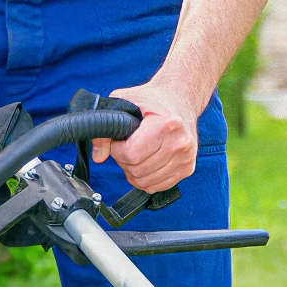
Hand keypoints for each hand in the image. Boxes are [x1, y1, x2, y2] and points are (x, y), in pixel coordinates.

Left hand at [92, 78, 200, 192]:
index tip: (119, 140)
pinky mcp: (187, 169)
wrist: (180, 100)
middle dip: (124, 160)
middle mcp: (180, 143)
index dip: (117, 150)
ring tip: (137, 152)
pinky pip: (156, 186)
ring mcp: (185, 158)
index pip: (132, 154)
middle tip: (127, 145)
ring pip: (145, 181)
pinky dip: (145, 178)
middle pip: (138, 170)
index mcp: (167, 125)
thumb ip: (106, 128)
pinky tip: (145, 162)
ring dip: (134, 171)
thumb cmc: (152, 100)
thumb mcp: (124, 101)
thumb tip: (98, 156)